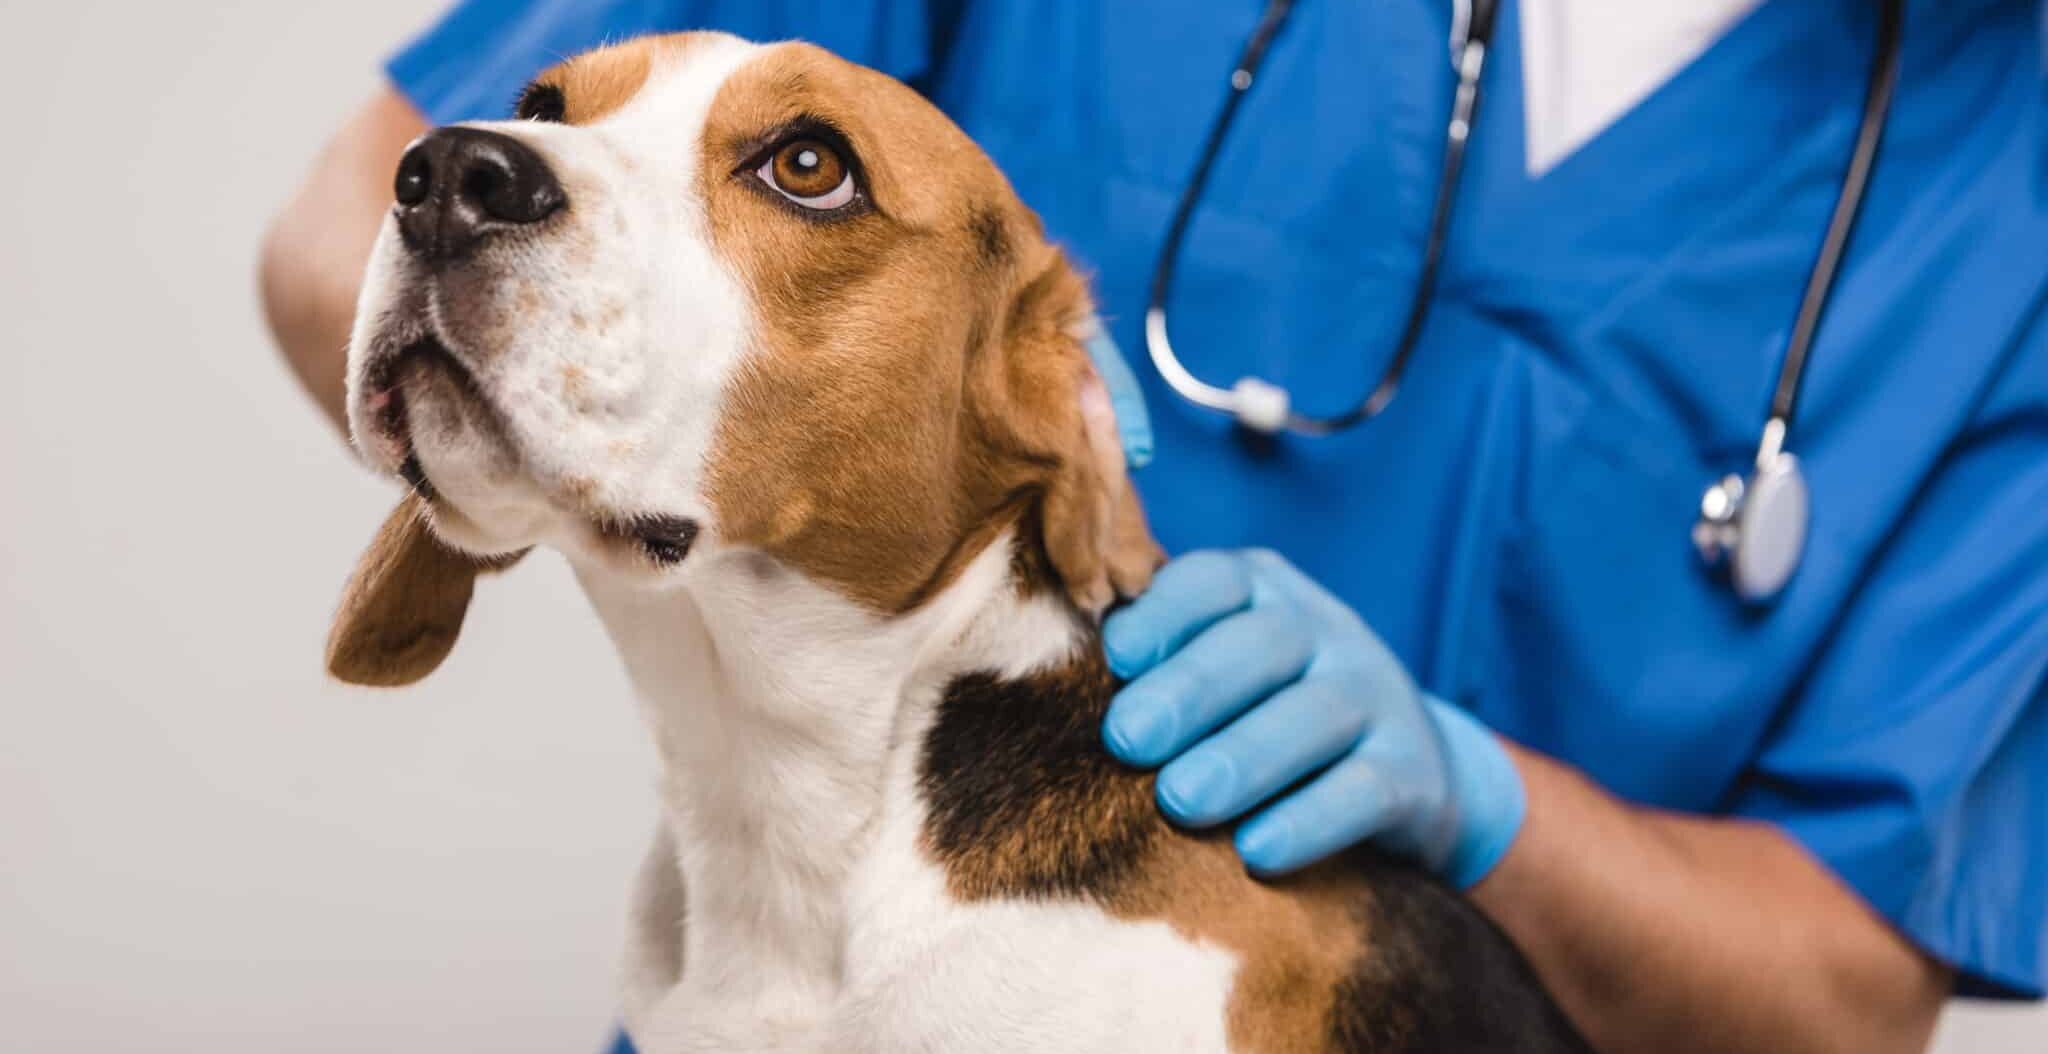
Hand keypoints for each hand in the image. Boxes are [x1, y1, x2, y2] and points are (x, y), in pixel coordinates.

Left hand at [1101, 549, 1524, 885]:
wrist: (1405, 772)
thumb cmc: (1263, 714)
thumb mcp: (1220, 669)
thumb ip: (1150, 662)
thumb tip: (1041, 683)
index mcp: (1265, 592)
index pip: (1214, 581)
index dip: (1164, 613)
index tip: (1113, 659)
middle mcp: (1328, 629)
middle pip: (1265, 643)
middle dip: (1191, 689)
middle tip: (1126, 740)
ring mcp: (1380, 694)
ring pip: (1317, 713)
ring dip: (1245, 755)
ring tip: (1180, 799)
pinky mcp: (1414, 771)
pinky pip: (1366, 790)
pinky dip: (1311, 819)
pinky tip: (1257, 851)